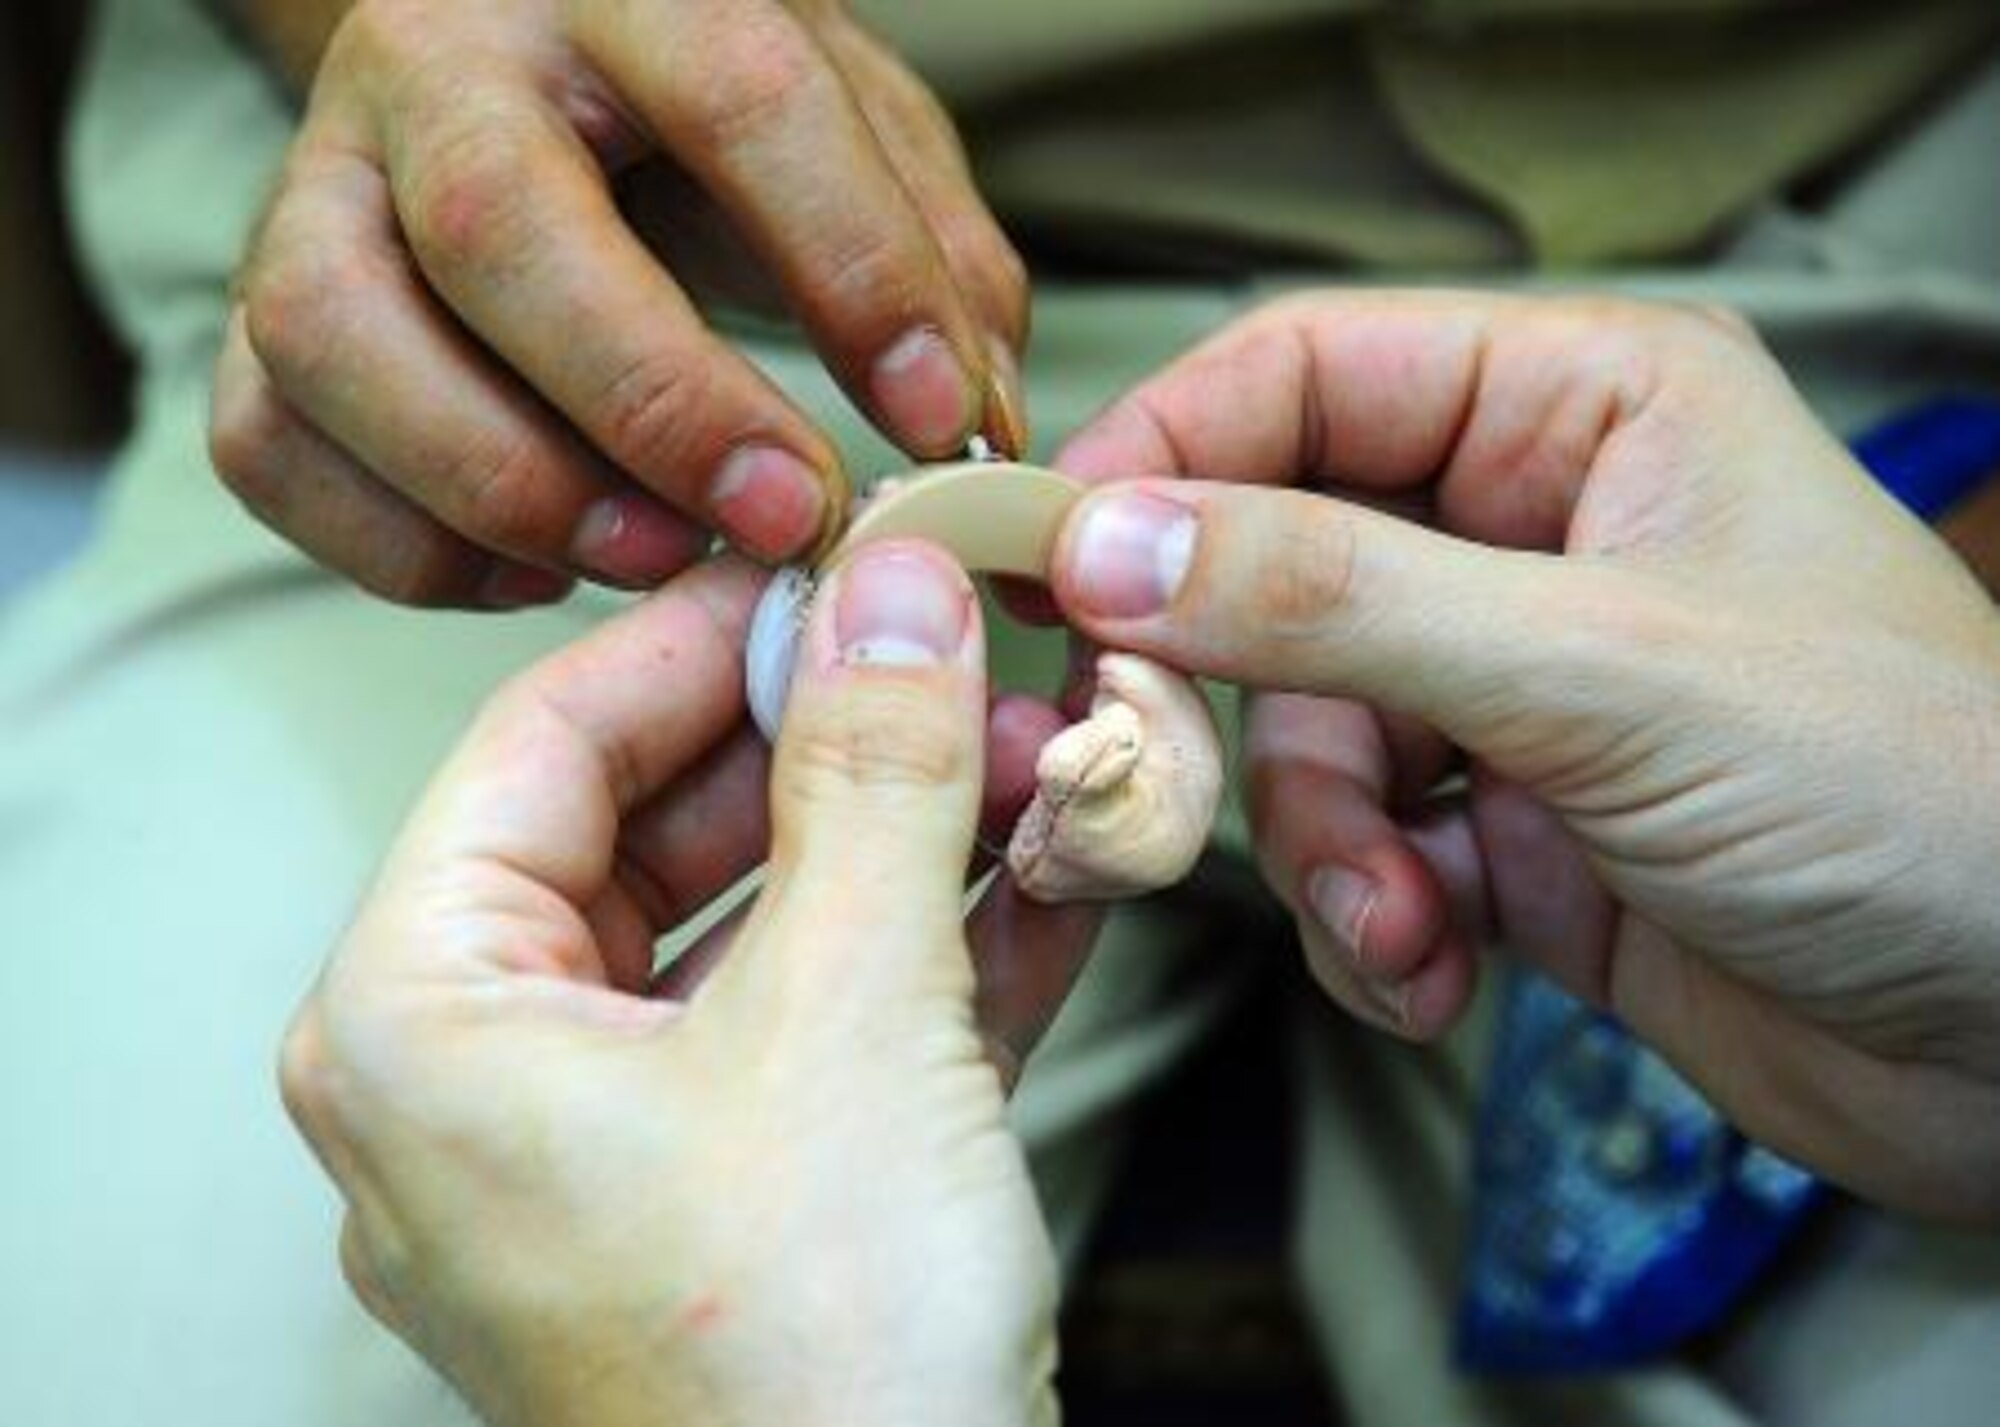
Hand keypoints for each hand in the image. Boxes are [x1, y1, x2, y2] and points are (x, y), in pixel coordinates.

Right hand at [212, 0, 1026, 606]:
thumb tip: (983, 447)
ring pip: (334, 334)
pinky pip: (268, 442)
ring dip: (501, 484)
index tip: (940, 426)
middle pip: (496, 222)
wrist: (528, 62)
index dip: (851, 274)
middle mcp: (442, 63)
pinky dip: (401, 544)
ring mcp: (322, 179)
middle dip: (653, 402)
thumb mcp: (855, 134)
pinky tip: (537, 569)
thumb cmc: (714, 114)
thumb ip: (938, 265)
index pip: (741, 102)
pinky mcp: (263, 301)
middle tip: (782, 521)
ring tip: (650, 557)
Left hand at [281, 549, 1089, 1426]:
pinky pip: (821, 1025)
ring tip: (1040, 746)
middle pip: (667, 828)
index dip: (704, 632)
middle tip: (962, 653)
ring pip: (764, 927)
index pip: (545, 741)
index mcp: (422, 1025)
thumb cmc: (810, 1375)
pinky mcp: (735, 1201)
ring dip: (914, 837)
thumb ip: (872, 771)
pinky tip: (1053, 863)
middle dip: (843, 742)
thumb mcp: (853, 1010)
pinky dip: (934, 946)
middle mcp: (488, 1089)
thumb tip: (889, 586)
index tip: (830, 562)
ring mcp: (614, 1153)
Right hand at [1049, 291, 1999, 1223]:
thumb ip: (1333, 597)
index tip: (1040, 561)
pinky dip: (1365, 919)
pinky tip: (1434, 971)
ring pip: (1297, 730)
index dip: (1159, 456)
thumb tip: (1108, 539)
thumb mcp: (1599, 671)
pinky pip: (1354, 846)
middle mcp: (1533, 529)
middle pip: (1270, 564)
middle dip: (1228, 697)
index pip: (1303, 374)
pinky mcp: (1506, 825)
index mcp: (1583, 406)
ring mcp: (1512, 685)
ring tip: (1398, 918)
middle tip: (1154, 772)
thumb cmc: (1912, 798)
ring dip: (1315, 843)